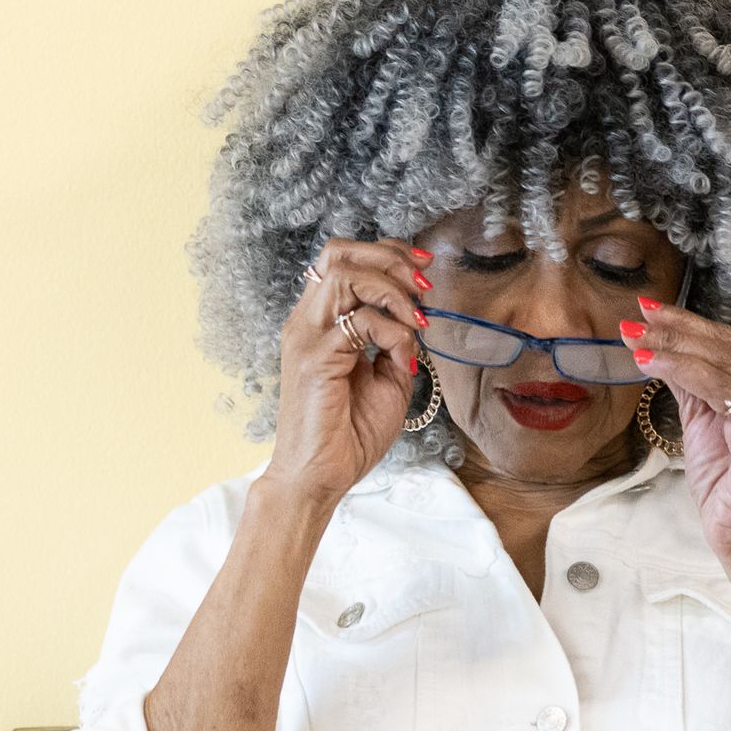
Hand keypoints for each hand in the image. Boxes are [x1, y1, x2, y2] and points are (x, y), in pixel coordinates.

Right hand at [267, 237, 432, 504]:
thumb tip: (417, 319)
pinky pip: (360, 321)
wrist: (320, 477)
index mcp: (320, 322)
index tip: (422, 270)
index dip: (385, 252)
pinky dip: (393, 331)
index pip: (343, 259)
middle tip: (422, 284)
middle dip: (389, 257)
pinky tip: (403, 357)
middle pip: (339, 252)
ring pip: (345, 274)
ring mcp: (307, 337)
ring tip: (416, 318)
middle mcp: (307, 322)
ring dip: (392, 289)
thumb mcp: (387, 378)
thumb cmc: (347, 434)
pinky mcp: (315, 358)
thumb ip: (397, 343)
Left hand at [621, 298, 730, 565]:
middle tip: (637, 318)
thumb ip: (693, 383)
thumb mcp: (707, 423)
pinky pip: (716, 391)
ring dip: (670, 349)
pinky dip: (678, 372)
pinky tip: (648, 365)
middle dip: (676, 330)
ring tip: (635, 340)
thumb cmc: (730, 487)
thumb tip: (660, 344)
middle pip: (728, 349)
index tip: (650, 312)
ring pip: (719, 365)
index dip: (691, 325)